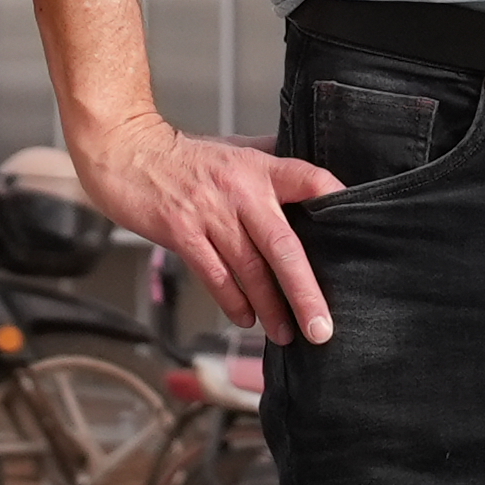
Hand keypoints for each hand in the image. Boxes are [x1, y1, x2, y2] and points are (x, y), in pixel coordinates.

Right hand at [69, 114, 345, 342]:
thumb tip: (314, 180)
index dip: (333, 199)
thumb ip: (272, 164)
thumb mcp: (236, 150)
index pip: (308, 180)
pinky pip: (214, 275)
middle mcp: (240, 192)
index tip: (357, 233)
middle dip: (304, 292)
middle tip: (321, 326)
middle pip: (283, 246)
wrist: (127, 152)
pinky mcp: (182, 232)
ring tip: (286, 333)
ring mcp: (210, 214)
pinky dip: (232, 300)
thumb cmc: (185, 155)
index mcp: (259, 169)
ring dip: (270, 307)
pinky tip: (246, 318)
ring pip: (249, 269)